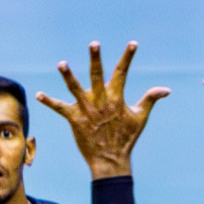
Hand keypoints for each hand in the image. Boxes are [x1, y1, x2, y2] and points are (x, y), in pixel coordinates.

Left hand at [37, 42, 169, 178]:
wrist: (111, 159)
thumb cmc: (127, 138)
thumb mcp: (140, 118)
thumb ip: (150, 100)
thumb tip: (166, 90)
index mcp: (116, 98)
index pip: (123, 73)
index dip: (128, 57)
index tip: (133, 44)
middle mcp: (101, 100)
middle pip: (97, 75)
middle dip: (95, 59)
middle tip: (94, 44)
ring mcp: (87, 109)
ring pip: (75, 89)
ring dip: (68, 76)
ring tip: (62, 64)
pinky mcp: (75, 119)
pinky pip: (60, 108)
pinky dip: (49, 101)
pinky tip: (38, 95)